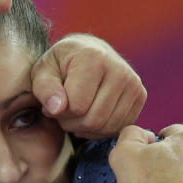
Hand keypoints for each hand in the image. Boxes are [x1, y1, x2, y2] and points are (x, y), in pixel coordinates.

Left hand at [31, 34, 145, 138]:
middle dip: (72, 123)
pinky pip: (119, 127)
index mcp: (93, 59)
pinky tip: (90, 116)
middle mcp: (120, 70)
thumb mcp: (43, 72)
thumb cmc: (60, 64)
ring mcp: (133, 83)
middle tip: (63, 112)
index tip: (54, 102)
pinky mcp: (140, 96)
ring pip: (107, 127)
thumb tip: (57, 109)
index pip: (77, 106)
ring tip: (75, 113)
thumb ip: (45, 89)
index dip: (60, 112)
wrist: (86, 52)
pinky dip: (101, 129)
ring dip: (86, 128)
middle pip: (94, 120)